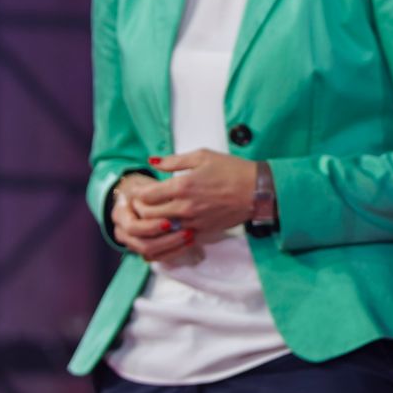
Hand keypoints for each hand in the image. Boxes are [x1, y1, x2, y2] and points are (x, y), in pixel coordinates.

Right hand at [109, 172, 193, 261]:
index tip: (170, 222)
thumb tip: (173, 201)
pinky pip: (157, 257)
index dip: (151, 227)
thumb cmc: (147, 187)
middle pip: (142, 244)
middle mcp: (122, 231)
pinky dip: (174, 252)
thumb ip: (156, 195)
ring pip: (149, 254)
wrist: (140, 195)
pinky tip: (190, 243)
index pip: (133, 227)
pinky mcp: (143, 250)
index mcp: (120, 214)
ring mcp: (131, 243)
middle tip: (186, 232)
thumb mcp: (148, 186)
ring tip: (190, 237)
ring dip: (172, 247)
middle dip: (166, 241)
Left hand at [131, 150, 258, 235]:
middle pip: (149, 215)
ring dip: (154, 223)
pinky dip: (170, 232)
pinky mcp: (202, 232)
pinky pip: (178, 236)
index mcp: (182, 186)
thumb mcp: (202, 156)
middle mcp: (184, 207)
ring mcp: (193, 222)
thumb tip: (153, 162)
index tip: (137, 191)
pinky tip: (171, 224)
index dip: (137, 194)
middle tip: (141, 204)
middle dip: (140, 210)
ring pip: (161, 229)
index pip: (147, 196)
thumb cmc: (231, 170)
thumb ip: (174, 161)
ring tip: (154, 214)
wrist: (256, 191)